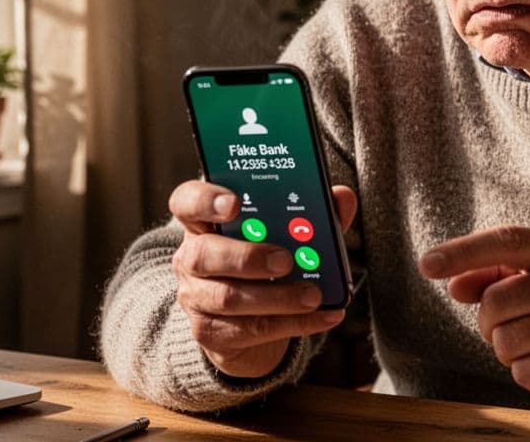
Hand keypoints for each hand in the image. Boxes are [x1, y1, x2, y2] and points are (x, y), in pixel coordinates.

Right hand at [169, 180, 356, 377]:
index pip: (187, 202)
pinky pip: (250, 330)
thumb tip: (342, 196)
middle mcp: (191, 258)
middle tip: (286, 261)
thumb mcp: (286, 234)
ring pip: (228, 298)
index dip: (205, 200)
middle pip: (204, 254)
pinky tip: (324, 315)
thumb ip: (313, 214)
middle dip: (248, 257)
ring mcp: (196, 297)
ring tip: (314, 295)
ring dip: (278, 297)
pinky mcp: (210, 333)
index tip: (234, 203)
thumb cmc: (265, 263)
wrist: (246, 324)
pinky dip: (294, 323)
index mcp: (205, 222)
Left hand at [419, 226, 529, 414]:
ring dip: (511, 352)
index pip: (508, 241)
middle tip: (518, 327)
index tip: (427, 264)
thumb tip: (455, 284)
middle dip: (491, 323)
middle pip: (495, 303)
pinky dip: (529, 374)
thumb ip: (499, 276)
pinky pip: (524, 372)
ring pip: (504, 341)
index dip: (464, 252)